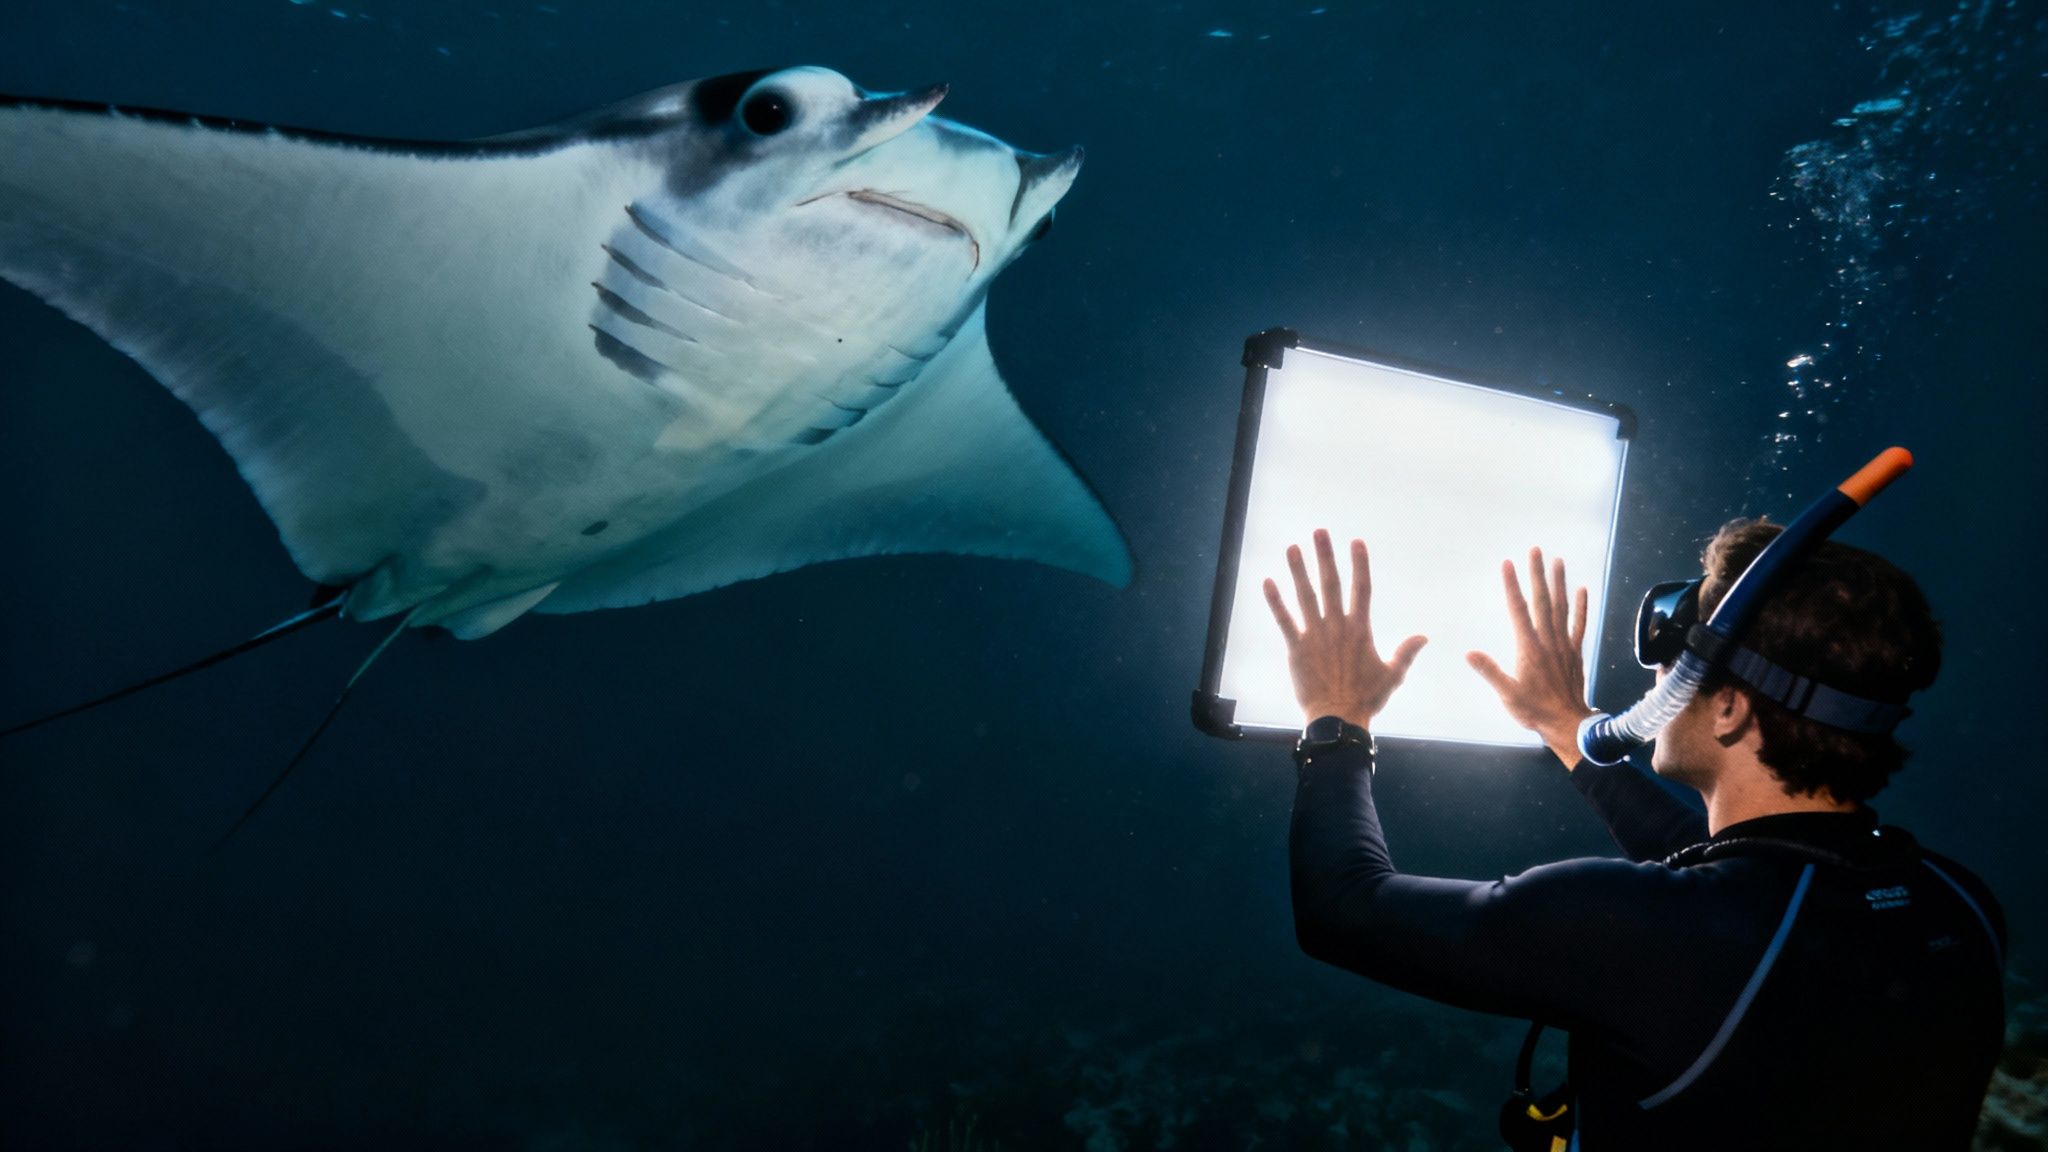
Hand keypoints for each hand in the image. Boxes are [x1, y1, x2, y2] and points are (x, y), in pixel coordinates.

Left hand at [1263, 530, 1427, 727]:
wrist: (1339, 718)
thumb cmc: (1367, 698)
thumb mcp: (1392, 674)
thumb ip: (1406, 652)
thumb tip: (1424, 636)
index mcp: (1360, 630)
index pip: (1362, 589)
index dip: (1360, 564)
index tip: (1356, 542)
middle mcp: (1337, 627)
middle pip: (1331, 584)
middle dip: (1326, 556)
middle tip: (1319, 532)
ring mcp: (1315, 635)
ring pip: (1305, 596)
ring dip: (1298, 571)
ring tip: (1293, 547)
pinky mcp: (1296, 648)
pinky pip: (1283, 620)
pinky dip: (1275, 601)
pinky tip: (1267, 582)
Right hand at [1466, 547, 1596, 766]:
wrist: (1568, 723)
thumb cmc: (1535, 710)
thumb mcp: (1507, 694)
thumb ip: (1490, 672)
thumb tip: (1469, 653)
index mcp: (1529, 648)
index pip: (1518, 610)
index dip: (1512, 585)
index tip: (1507, 564)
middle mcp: (1547, 641)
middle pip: (1541, 601)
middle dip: (1537, 574)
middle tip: (1535, 550)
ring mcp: (1563, 645)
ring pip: (1561, 607)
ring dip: (1558, 583)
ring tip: (1557, 560)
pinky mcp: (1574, 652)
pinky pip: (1579, 625)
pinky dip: (1582, 607)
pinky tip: (1582, 589)